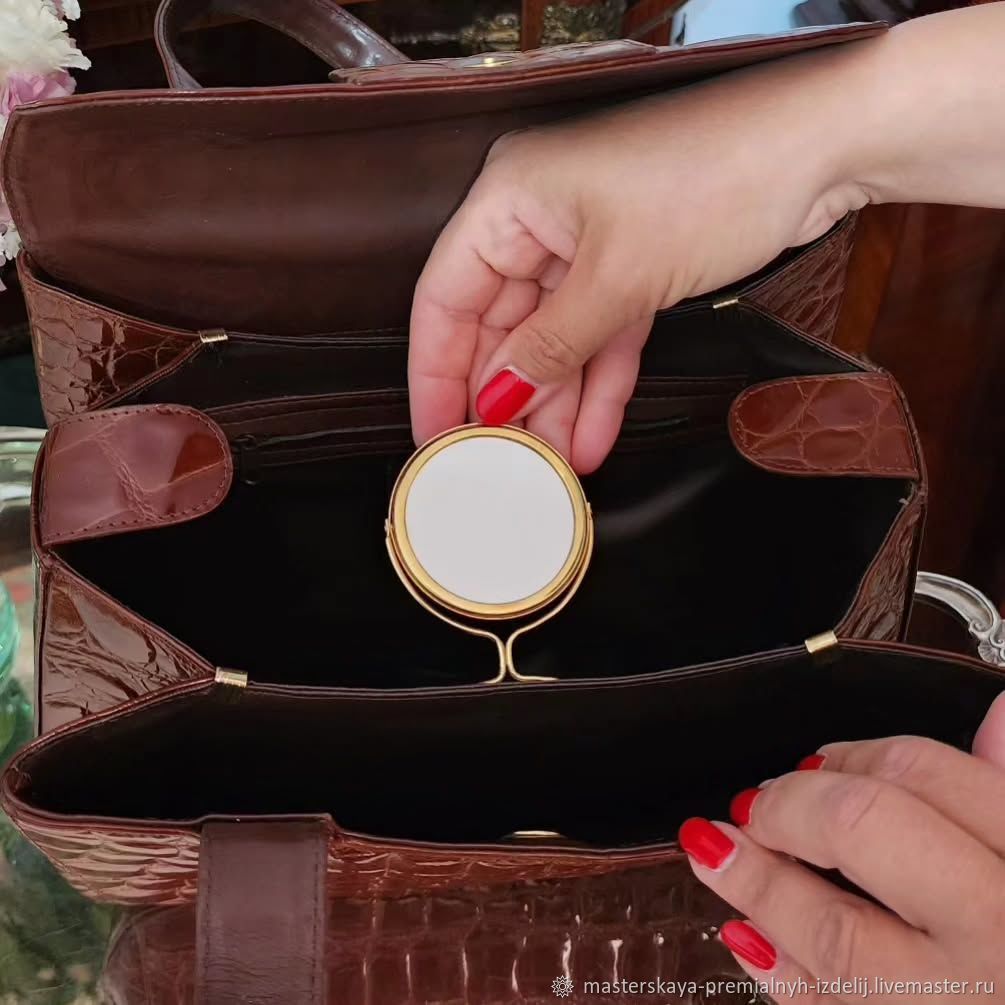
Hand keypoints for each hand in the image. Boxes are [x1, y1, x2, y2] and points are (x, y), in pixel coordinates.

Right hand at [408, 40, 877, 472]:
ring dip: (553, 404)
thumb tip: (498, 402)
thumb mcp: (618, 277)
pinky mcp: (633, 264)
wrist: (823, 146)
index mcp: (510, 198)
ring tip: (547, 470)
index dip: (436, 374)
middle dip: (504, 400)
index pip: (445, 299)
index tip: (437, 436)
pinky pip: (600, 335)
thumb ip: (551, 347)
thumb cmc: (715, 176)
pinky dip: (598, 383)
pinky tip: (590, 438)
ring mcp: (587, 243)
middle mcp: (539, 219)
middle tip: (496, 464)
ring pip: (552, 339)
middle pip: (498, 326)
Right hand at [679, 694, 1004, 999]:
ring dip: (853, 762)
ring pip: (927, 768)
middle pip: (866, 825)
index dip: (752, 876)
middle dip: (790, 805)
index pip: (827, 928)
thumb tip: (748, 934)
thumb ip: (822, 1001)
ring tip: (822, 778)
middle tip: (760, 811)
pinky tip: (901, 762)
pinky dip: (969, 743)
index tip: (712, 844)